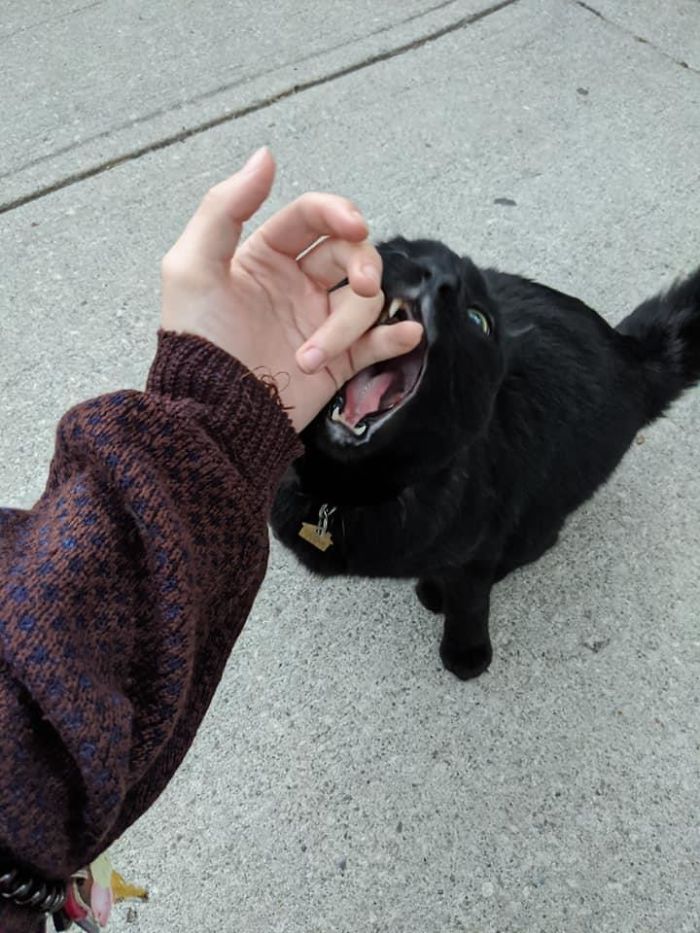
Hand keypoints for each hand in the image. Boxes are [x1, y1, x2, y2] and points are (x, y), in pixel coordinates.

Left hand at [160, 148, 422, 431]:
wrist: (213, 416)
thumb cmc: (196, 342)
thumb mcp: (192, 266)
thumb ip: (225, 207)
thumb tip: (266, 156)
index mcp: (264, 257)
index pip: (312, 218)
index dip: (338, 213)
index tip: (355, 225)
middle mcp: (296, 285)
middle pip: (350, 253)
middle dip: (361, 264)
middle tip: (359, 285)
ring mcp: (318, 323)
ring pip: (364, 300)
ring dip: (348, 325)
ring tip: (311, 356)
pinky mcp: (336, 362)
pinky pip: (377, 343)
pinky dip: (396, 338)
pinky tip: (405, 335)